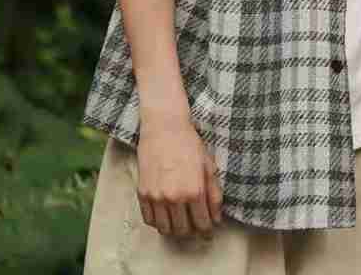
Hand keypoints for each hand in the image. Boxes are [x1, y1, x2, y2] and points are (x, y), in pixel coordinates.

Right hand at [135, 114, 222, 237]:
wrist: (164, 129)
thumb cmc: (190, 145)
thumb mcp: (209, 167)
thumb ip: (214, 194)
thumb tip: (217, 217)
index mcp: (194, 191)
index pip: (202, 223)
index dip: (207, 230)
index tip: (209, 229)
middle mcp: (174, 197)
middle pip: (183, 230)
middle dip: (193, 232)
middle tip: (196, 226)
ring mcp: (156, 197)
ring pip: (165, 229)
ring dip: (175, 230)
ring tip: (182, 223)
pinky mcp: (142, 194)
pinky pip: (149, 220)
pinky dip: (159, 223)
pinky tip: (166, 216)